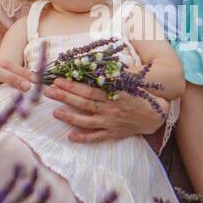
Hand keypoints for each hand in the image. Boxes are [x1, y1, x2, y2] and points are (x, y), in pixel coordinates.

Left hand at [45, 78, 166, 142]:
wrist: (154, 115)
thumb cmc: (138, 95)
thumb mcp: (127, 82)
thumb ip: (111, 76)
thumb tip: (93, 64)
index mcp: (113, 94)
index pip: (89, 89)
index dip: (72, 85)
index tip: (58, 79)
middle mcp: (110, 109)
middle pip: (84, 103)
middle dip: (65, 97)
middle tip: (48, 92)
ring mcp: (111, 123)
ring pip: (87, 121)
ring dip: (70, 117)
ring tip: (55, 112)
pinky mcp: (113, 134)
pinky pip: (96, 137)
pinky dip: (84, 138)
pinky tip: (70, 136)